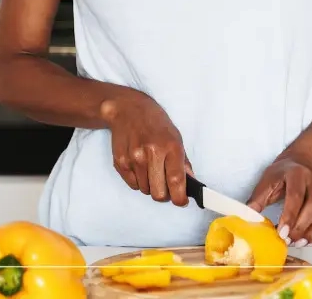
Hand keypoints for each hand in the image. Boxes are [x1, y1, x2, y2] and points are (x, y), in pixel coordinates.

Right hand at [100, 90, 192, 206]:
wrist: (128, 109)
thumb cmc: (155, 122)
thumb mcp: (176, 137)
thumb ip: (183, 162)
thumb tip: (190, 184)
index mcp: (170, 146)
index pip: (176, 181)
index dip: (180, 198)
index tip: (182, 201)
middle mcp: (151, 153)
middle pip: (159, 193)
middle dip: (164, 194)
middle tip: (165, 184)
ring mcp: (134, 158)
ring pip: (145, 191)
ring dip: (150, 185)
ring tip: (151, 168)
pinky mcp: (120, 162)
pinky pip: (133, 185)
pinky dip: (138, 181)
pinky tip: (140, 165)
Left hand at [246, 155, 311, 245]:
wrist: (304, 163)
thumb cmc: (284, 174)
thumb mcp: (268, 179)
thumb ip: (258, 198)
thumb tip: (247, 216)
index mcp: (296, 174)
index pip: (295, 196)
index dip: (289, 216)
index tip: (281, 233)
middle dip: (300, 227)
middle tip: (287, 241)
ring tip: (297, 242)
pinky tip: (311, 238)